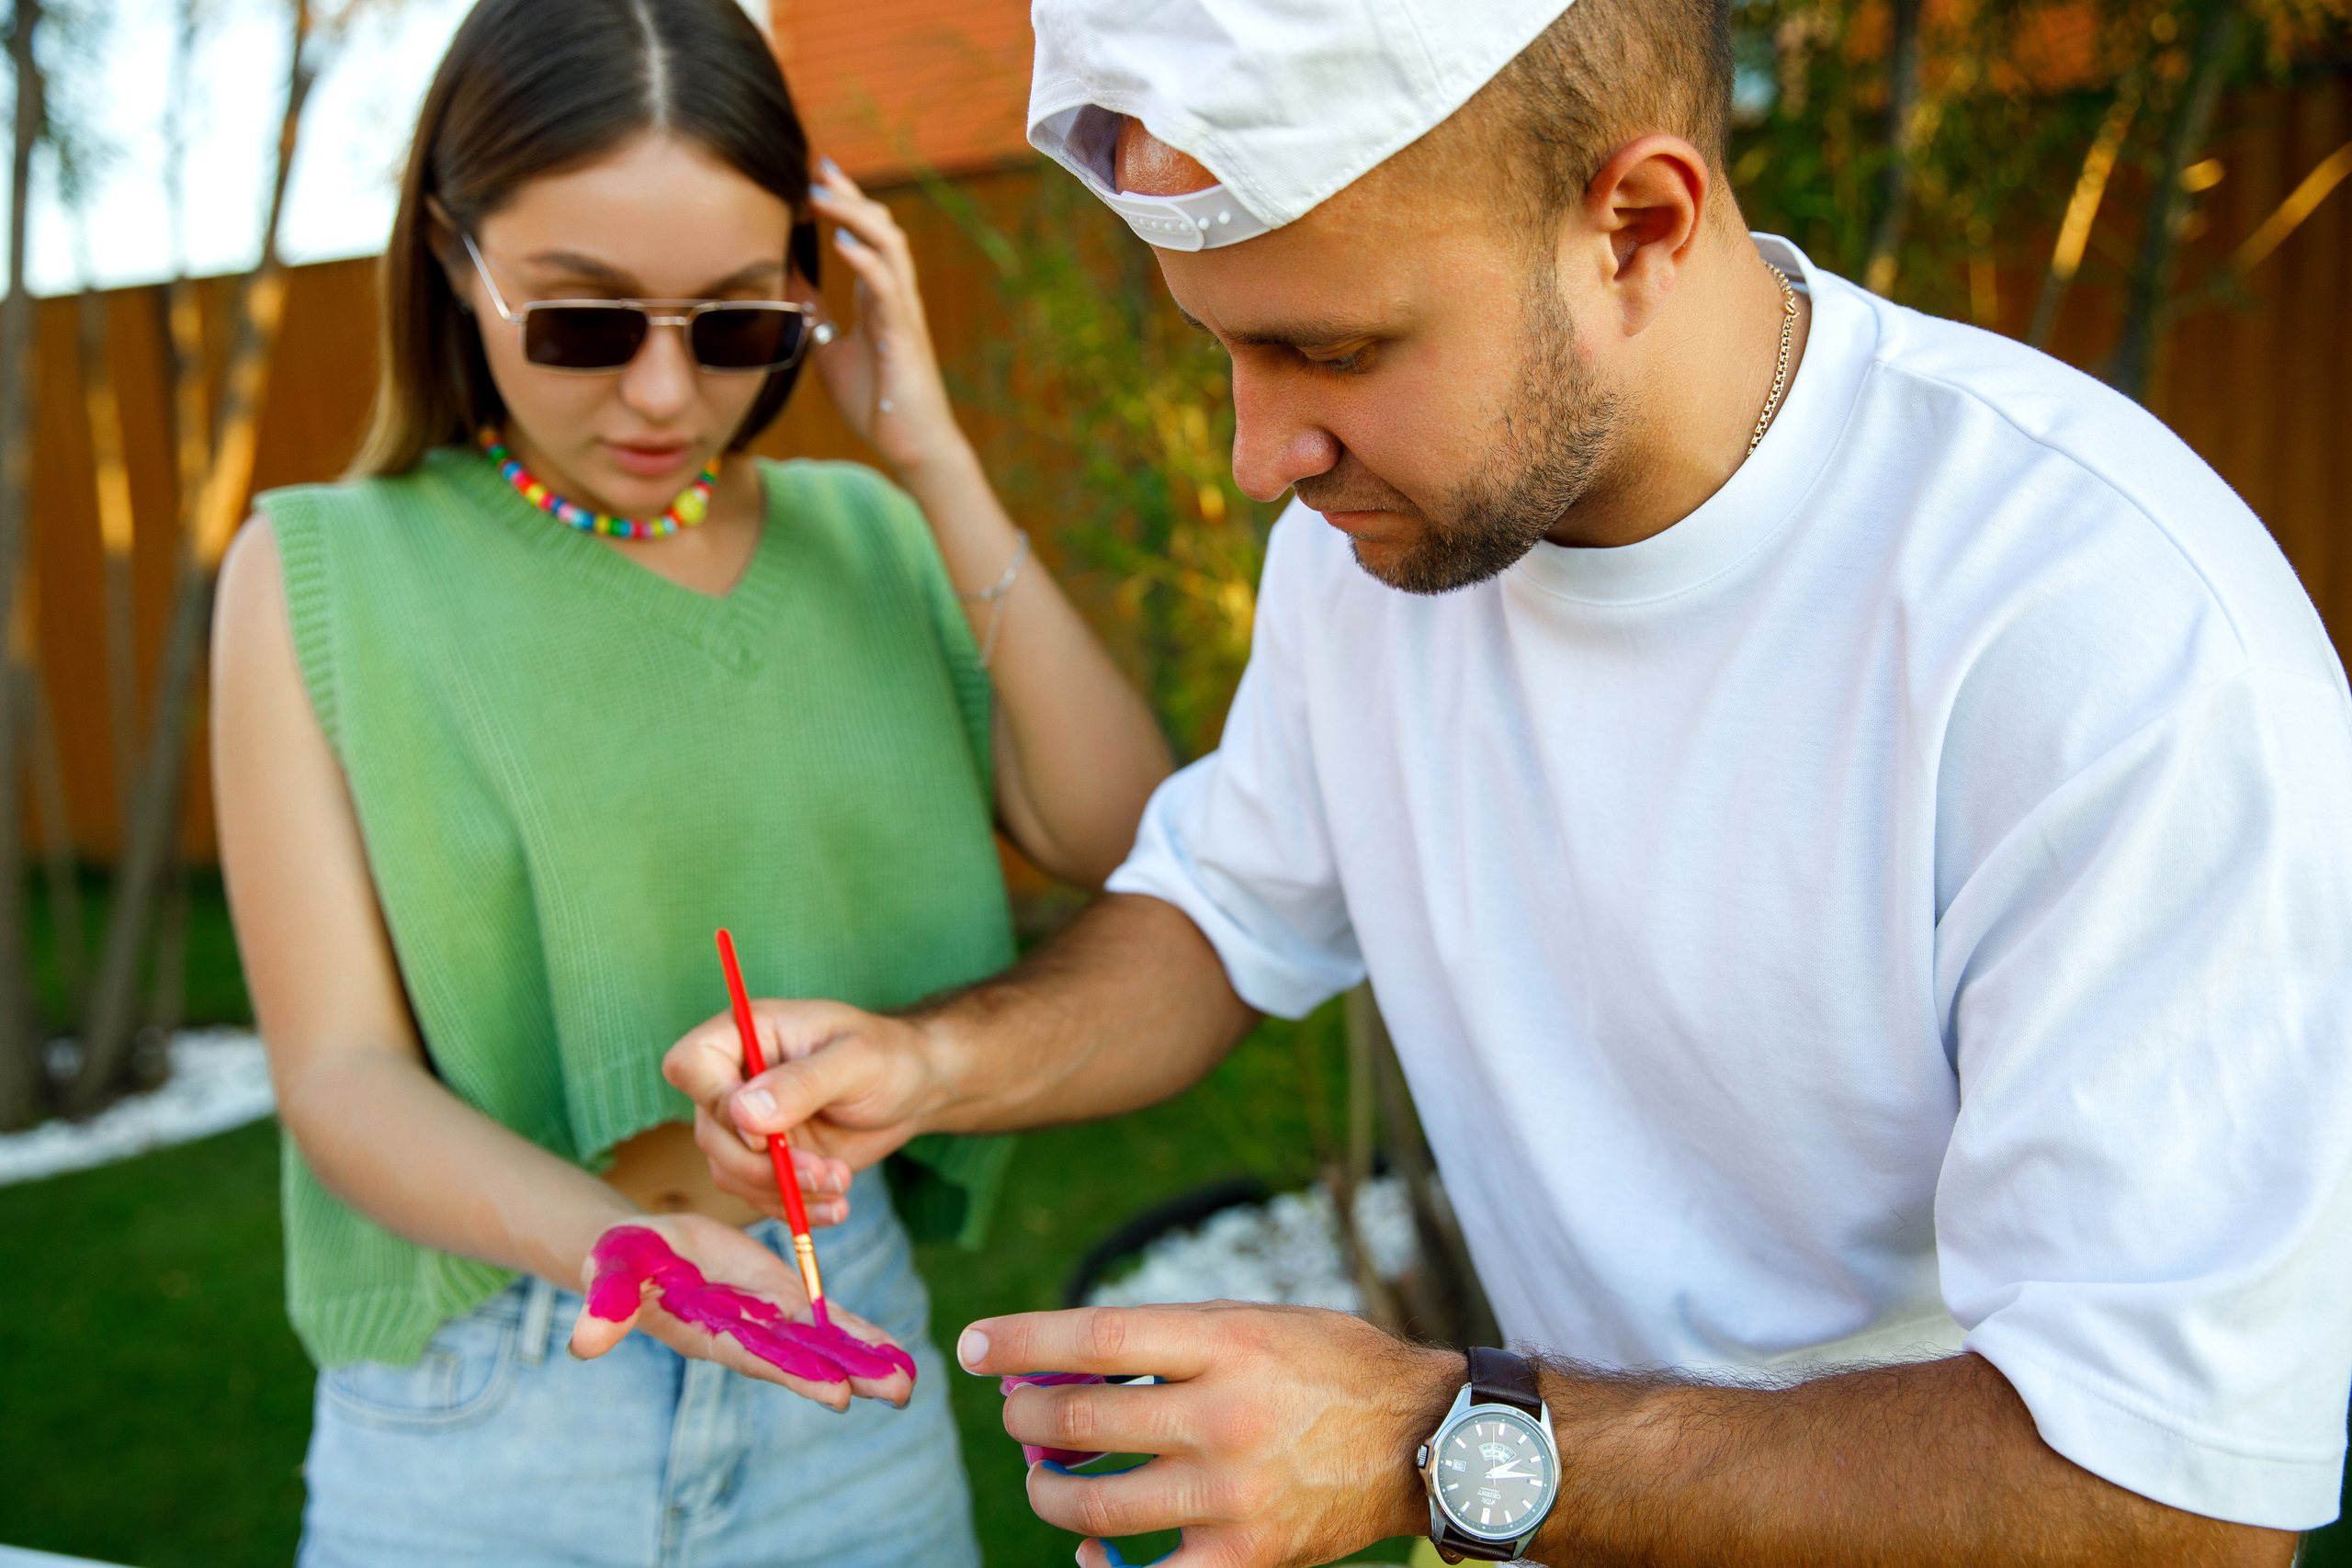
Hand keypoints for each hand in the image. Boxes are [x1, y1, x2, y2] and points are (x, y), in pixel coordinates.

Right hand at [565, 1212, 913, 1411]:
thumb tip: (583, 1340)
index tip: (838, 1394)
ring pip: (823, 1342)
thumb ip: (607, 1303)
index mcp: (711, 1331)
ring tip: (909, 1382)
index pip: (759, 1355)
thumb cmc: (622, 1260)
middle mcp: (747, 1334)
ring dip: (865, 1359)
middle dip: (849, 1373)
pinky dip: (859, 1333)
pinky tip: (895, 1351)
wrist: (642, 1250)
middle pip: (804, 1357)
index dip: (797, 1372)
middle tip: (899, 1392)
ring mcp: (768, 1320)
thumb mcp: (614, 1269)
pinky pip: (827, 1319)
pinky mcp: (783, 1299)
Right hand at [662, 998, 947, 1224]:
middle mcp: (736, 1078)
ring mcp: (748, 1124)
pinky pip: (758, 1195)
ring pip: (731, 1172)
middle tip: (820, 1173)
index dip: (716, 1103)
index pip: (690, 1064)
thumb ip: (801, 1083)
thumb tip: (742, 1113)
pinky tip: (835, 1206)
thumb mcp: (854, 1061)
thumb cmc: (887, 1057)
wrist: (914, 1089)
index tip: (764, 1130)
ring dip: (784, 1190)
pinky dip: (795, 1208)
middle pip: (710, 1133)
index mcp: (746, 1033)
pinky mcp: (767, 1160)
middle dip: (763, 1165)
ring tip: (840, 1182)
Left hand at [806, 156, 967, 475]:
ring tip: (823, 194)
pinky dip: (865, 260)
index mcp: (878, 298)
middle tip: (818, 167)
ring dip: (855, 216)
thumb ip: (813, 315)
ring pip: (888, 246)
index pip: (865, 236)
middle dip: (850, 195)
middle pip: (879, 227)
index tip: (815, 173)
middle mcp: (895, 296)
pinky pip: (888, 287)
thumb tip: (783, 284)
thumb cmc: (877, 404)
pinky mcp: (904, 335)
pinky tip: (841, 242)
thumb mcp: (829, 351)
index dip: (843, 202)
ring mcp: (903, 312)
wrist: (912, 447)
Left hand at [957, 1302, 1461, 1567]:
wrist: (1424, 1440)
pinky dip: (1101, 1567)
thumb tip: (1066, 1358)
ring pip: (1093, 1505)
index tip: (973, 1345)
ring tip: (1046, 1476)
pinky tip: (1091, 1551)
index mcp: (1226, 1343)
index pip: (1096, 1338)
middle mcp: (1224, 1416)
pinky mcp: (1246, 1557)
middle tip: (1016, 1413)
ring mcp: (1232, 1495)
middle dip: (1024, 1417)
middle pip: (1079, 1422)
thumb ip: (1170, 1337)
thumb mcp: (1257, 1321)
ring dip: (1047, 1491)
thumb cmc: (1330, 1368)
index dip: (1021, 1341)